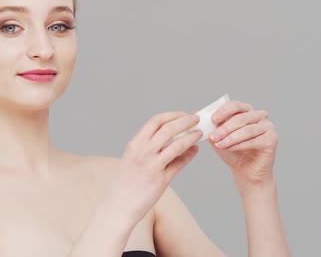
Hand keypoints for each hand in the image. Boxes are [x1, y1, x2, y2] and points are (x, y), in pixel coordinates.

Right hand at [110, 111, 203, 225]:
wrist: (121, 205)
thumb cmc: (127, 182)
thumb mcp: (132, 158)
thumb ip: (147, 146)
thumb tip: (168, 136)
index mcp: (135, 144)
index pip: (155, 121)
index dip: (172, 115)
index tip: (182, 115)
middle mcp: (143, 152)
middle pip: (168, 129)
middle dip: (185, 121)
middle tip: (196, 119)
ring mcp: (152, 165)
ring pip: (177, 144)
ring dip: (191, 137)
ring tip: (200, 133)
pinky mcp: (161, 180)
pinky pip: (180, 163)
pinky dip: (189, 155)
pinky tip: (194, 150)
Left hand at [206, 100, 277, 186]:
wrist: (245, 171)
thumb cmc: (232, 151)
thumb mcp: (218, 137)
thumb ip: (210, 126)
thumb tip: (196, 112)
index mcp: (246, 110)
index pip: (234, 105)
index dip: (223, 111)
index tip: (212, 120)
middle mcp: (259, 115)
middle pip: (240, 117)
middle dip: (224, 128)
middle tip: (212, 136)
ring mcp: (267, 126)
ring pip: (246, 130)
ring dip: (230, 137)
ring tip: (219, 144)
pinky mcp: (272, 139)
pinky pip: (254, 140)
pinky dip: (239, 145)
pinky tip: (229, 148)